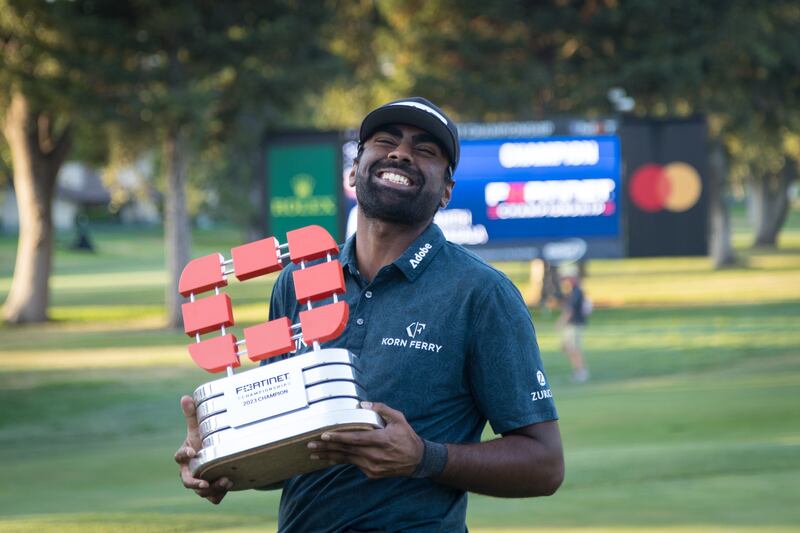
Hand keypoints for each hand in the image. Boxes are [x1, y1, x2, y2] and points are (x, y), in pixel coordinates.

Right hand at [174, 395, 232, 503]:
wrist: (216, 455)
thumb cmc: (203, 439)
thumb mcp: (199, 427)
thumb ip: (192, 414)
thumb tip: (185, 397)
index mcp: (184, 456)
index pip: (179, 457)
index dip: (184, 455)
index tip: (193, 452)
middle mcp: (189, 472)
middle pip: (187, 482)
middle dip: (196, 482)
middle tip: (205, 481)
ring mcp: (199, 483)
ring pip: (201, 491)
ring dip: (213, 488)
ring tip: (226, 480)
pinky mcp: (210, 491)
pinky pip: (212, 498)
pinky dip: (219, 495)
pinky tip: (229, 486)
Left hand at [307, 401, 423, 478]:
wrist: (417, 460)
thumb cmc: (406, 436)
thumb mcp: (399, 419)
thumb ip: (382, 409)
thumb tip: (363, 404)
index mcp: (381, 440)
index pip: (356, 439)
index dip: (339, 437)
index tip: (325, 435)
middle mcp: (375, 455)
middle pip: (346, 450)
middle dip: (327, 448)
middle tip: (311, 444)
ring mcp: (372, 466)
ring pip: (347, 459)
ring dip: (329, 456)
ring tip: (314, 453)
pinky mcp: (371, 473)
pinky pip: (353, 464)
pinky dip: (341, 460)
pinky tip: (329, 458)